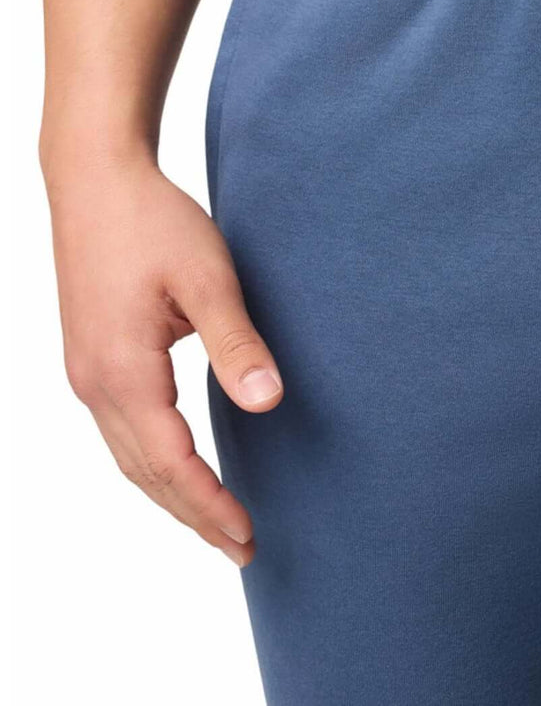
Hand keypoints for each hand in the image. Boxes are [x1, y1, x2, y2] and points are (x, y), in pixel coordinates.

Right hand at [46, 156, 281, 565]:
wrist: (95, 179)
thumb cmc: (153, 222)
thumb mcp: (207, 279)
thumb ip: (237, 343)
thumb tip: (268, 403)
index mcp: (122, 373)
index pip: (171, 464)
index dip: (210, 504)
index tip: (247, 535)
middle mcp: (94, 384)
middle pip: (146, 474)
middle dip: (193, 515)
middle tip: (242, 547)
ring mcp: (86, 372)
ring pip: (129, 457)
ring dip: (172, 494)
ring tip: (215, 521)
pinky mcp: (91, 357)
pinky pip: (121, 432)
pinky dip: (153, 462)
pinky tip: (179, 466)